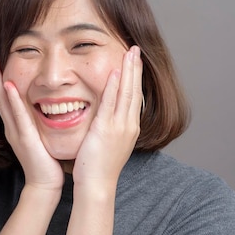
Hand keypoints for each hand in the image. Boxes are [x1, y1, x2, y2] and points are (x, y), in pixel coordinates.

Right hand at [0, 58, 63, 191]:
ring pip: (4, 103)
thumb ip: (39, 125)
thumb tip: (50, 109)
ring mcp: (16, 132)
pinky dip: (12, 100)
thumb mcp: (41, 137)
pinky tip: (9, 86)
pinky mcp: (24, 138)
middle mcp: (12, 128)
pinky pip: (17, 115)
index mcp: (16, 127)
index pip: (6, 100)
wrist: (45, 184)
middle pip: (0, 98)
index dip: (1, 82)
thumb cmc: (47, 163)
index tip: (0, 63)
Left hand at [72, 46, 142, 188]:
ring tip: (130, 53)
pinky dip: (113, 86)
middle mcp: (128, 125)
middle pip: (134, 91)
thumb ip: (110, 127)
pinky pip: (111, 103)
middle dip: (136, 69)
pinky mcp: (107, 130)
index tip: (135, 62)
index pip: (134, 97)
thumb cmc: (99, 167)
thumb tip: (107, 117)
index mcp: (129, 128)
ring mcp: (120, 127)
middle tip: (136, 49)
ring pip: (126, 93)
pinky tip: (114, 72)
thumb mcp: (108, 143)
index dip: (135, 78)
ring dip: (128, 71)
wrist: (97, 185)